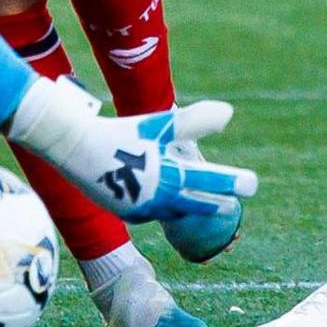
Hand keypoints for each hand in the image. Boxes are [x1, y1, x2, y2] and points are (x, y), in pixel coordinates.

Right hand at [5, 77, 257, 223]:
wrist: (74, 149)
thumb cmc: (119, 132)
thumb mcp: (158, 125)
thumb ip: (195, 122)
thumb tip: (229, 113)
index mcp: (170, 176)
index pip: (210, 181)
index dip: (233, 182)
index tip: (252, 184)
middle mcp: (159, 198)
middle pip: (195, 203)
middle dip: (214, 201)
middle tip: (231, 203)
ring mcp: (141, 209)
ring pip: (172, 209)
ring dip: (187, 205)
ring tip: (201, 202)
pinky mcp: (125, 213)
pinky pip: (149, 211)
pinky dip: (158, 205)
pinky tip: (159, 199)